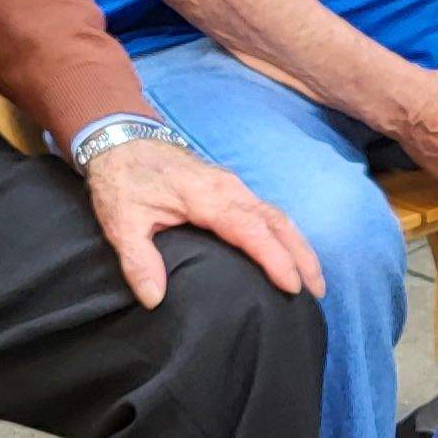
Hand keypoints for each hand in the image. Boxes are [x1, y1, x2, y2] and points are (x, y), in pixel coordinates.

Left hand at [83, 137, 320, 306]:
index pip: (252, 230)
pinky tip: (289, 252)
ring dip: (298, 244)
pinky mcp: (229, 187)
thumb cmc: (122, 181)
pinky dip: (284, 234)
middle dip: (302, 255)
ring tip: (312, 278)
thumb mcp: (121, 221)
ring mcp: (232, 186)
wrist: (119, 138)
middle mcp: (229, 189)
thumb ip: (138, 260)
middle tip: (318, 291)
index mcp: (207, 198)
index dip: (276, 258)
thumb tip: (155, 299)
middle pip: (277, 221)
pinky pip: (267, 210)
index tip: (293, 286)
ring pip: (276, 214)